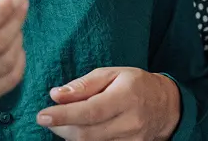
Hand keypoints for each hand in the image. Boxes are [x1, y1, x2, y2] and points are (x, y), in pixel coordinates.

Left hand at [36, 67, 180, 139]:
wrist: (166, 107)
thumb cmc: (136, 85)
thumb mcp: (113, 73)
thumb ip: (85, 84)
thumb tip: (56, 95)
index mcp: (126, 96)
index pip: (90, 111)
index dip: (64, 115)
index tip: (42, 115)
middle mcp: (130, 122)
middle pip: (86, 133)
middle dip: (61, 127)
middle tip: (48, 118)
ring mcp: (131, 140)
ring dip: (70, 135)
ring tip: (64, 122)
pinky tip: (80, 130)